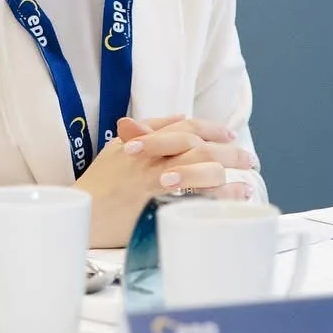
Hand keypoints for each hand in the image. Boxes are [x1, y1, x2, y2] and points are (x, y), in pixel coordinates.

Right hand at [74, 115, 257, 247]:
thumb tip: (179, 116)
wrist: (83, 215)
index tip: (229, 135)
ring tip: (247, 183)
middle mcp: (152, 159)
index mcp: (143, 141)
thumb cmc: (97, 184)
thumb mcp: (116, 148)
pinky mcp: (158, 208)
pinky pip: (198, 199)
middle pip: (201, 148)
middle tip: (249, 159)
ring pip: (203, 171)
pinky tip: (235, 198)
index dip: (211, 129)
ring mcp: (156, 184)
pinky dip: (220, 197)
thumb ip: (147, 130)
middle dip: (230, 153)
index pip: (186, 127)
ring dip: (231, 175)